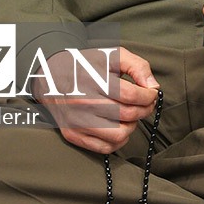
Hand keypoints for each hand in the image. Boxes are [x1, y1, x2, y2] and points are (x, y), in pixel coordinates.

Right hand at [32, 46, 158, 154]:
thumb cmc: (86, 65)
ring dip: (132, 126)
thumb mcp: (113, 55)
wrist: (50, 76)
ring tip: (130, 115)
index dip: (149, 96)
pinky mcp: (73, 135)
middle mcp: (83, 103)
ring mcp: (77, 122)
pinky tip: (119, 126)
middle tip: (145, 103)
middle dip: (145, 109)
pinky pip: (105, 148)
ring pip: (119, 135)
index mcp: (94, 80)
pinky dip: (118, 140)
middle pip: (128, 115)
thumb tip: (153, 87)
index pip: (132, 95)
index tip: (152, 93)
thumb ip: (138, 66)